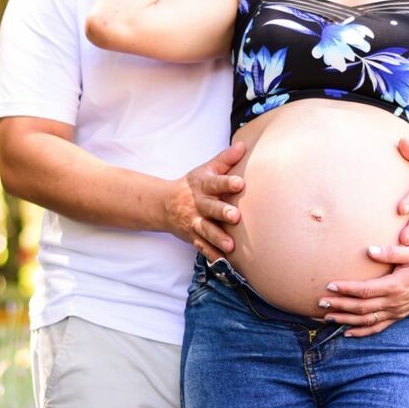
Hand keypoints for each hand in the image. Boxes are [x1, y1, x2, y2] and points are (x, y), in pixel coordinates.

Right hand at [166, 143, 245, 258]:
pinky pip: (202, 247)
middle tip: (236, 216)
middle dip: (222, 212)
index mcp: (203, 185)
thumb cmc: (194, 185)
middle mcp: (198, 204)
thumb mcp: (206, 169)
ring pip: (206, 230)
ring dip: (218, 238)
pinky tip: (223, 261)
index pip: (216, 182)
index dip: (227, 183)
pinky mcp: (193, 237)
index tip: (240, 183)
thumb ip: (225, 160)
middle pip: (210, 208)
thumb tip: (243, 146)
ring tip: (231, 245)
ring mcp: (194, 222)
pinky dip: (211, 255)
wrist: (165, 205)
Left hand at [319, 244, 408, 336]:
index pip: (365, 291)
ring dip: (346, 320)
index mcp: (395, 286)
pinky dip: (361, 332)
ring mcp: (396, 312)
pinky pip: (377, 328)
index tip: (330, 285)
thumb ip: (390, 252)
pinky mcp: (398, 316)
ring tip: (327, 317)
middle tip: (321, 302)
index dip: (346, 289)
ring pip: (367, 320)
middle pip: (362, 308)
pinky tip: (347, 332)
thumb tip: (369, 250)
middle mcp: (394, 302)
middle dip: (340, 306)